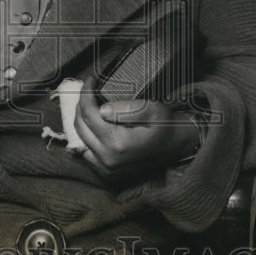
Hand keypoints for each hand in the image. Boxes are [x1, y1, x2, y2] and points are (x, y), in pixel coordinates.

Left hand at [73, 77, 197, 182]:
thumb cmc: (165, 126)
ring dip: (81, 121)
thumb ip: (126, 109)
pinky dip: (85, 137)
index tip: (90, 81)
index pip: (89, 113)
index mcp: (118, 143)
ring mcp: (106, 168)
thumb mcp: (152, 110)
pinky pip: (85, 153)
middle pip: (80, 126)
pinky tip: (92, 125)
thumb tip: (102, 110)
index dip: (85, 94)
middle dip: (81, 105)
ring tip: (88, 105)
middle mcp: (108, 159)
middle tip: (87, 92)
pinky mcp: (106, 173)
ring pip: (79, 139)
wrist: (176, 147)